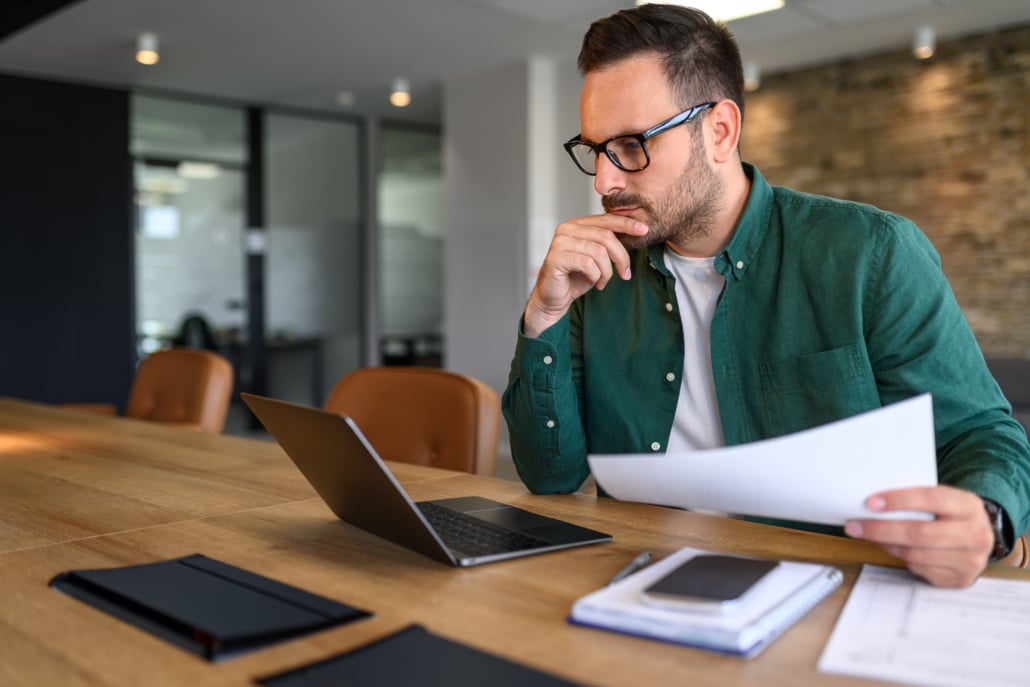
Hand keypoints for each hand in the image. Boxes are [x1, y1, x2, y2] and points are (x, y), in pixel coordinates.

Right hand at [523, 214, 647, 337]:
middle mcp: (566, 230)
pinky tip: (593, 282)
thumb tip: (636, 233)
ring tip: (602, 281)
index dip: (626, 224)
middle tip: (625, 274)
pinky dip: (595, 276)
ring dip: (607, 271)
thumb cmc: (575, 277)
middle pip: (606, 236)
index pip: (605, 220)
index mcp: (576, 225)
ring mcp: (560, 243)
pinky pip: (587, 264)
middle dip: (621, 257)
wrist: (554, 298)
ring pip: (599, 252)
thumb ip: (608, 244)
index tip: (644, 230)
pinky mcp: (556, 258)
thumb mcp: (597, 257)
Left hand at [844, 485, 993, 587]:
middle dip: (882, 530)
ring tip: (867, 535)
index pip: (931, 499)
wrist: (981, 537)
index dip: (899, 501)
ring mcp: (971, 560)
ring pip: (916, 554)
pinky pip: (919, 569)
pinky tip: (889, 547)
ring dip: (886, 545)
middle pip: (920, 534)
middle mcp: (975, 534)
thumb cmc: (951, 514)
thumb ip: (918, 500)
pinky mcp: (960, 579)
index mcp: (969, 506)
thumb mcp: (944, 500)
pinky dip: (899, 557)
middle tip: (855, 526)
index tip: (871, 503)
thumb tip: (873, 503)